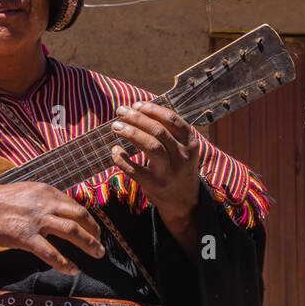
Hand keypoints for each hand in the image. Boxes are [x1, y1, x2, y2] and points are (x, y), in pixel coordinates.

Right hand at [0, 182, 103, 275]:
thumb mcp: (23, 192)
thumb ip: (42, 199)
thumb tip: (59, 208)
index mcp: (45, 191)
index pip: (74, 205)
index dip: (88, 218)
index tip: (93, 228)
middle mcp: (44, 203)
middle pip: (80, 215)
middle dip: (94, 230)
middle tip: (100, 243)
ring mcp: (36, 220)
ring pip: (72, 231)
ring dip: (89, 244)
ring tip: (98, 254)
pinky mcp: (25, 237)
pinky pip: (50, 252)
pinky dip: (64, 262)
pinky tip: (73, 270)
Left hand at [109, 101, 201, 223]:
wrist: (183, 200)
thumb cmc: (177, 166)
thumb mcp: (182, 148)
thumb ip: (168, 132)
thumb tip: (138, 109)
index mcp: (190, 143)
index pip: (172, 120)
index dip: (152, 109)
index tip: (136, 105)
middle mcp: (182, 157)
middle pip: (159, 132)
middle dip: (137, 119)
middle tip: (120, 112)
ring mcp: (170, 172)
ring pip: (151, 147)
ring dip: (131, 133)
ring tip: (115, 127)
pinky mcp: (155, 185)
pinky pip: (136, 170)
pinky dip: (122, 159)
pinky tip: (114, 150)